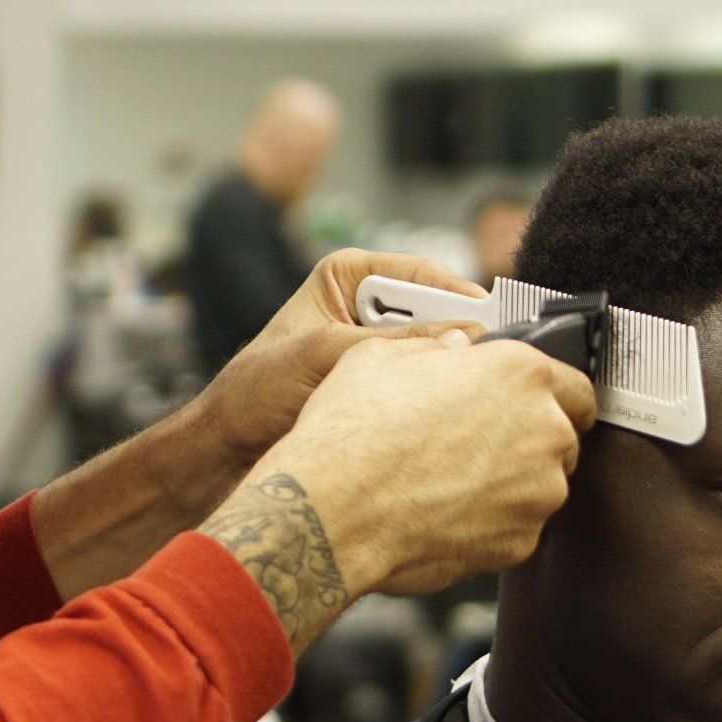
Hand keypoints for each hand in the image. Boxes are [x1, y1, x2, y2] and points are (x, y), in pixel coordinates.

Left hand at [198, 248, 491, 479]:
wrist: (226, 448)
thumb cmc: (255, 390)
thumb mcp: (323, 354)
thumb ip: (391, 345)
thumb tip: (463, 339)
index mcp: (348, 275)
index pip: (420, 273)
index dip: (459, 295)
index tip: (492, 320)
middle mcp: (366, 307)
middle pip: (436, 312)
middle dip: (459, 336)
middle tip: (494, 360)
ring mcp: (375, 349)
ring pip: (432, 352)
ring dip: (447, 371)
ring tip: (473, 388)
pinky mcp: (380, 388)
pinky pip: (421, 385)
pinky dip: (435, 398)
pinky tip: (450, 413)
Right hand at [202, 330, 593, 650]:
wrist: (334, 512)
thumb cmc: (353, 432)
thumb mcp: (383, 357)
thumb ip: (435, 347)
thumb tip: (452, 348)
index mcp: (521, 374)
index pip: (576, 385)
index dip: (551, 396)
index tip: (529, 405)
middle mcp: (544, 432)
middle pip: (561, 437)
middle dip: (527, 440)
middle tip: (472, 443)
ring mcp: (537, 493)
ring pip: (539, 486)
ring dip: (509, 483)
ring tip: (449, 481)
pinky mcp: (520, 543)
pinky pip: (515, 527)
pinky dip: (489, 522)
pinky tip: (442, 511)